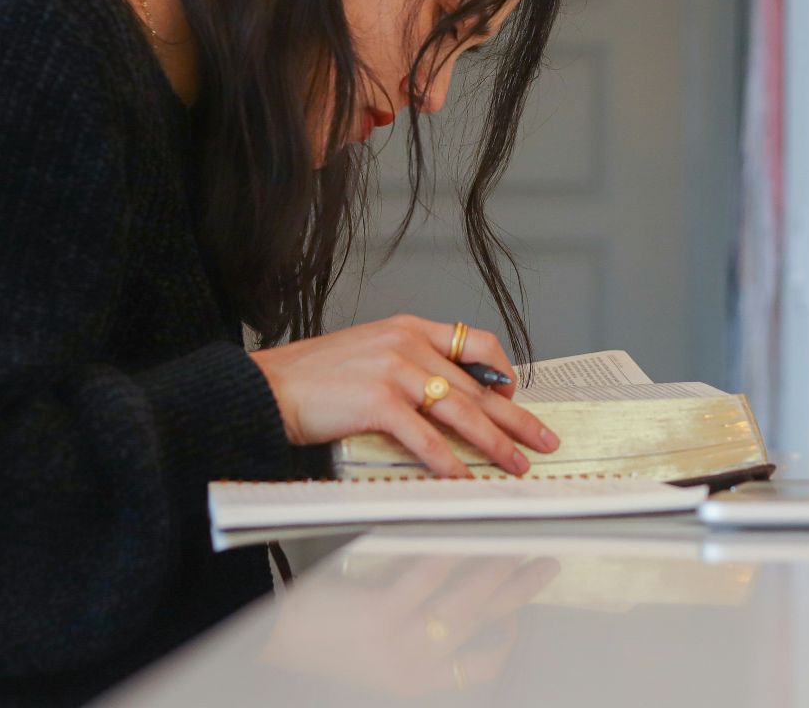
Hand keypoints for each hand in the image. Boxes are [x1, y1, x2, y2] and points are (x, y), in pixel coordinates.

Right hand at [249, 315, 560, 476]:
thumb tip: (442, 401)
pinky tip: (464, 478)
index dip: (502, 370)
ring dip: (494, 444)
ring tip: (515, 465)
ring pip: (461, 412)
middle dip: (514, 419)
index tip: (516, 394)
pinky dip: (449, 463)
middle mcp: (406, 344)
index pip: (473, 342)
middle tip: (542, 440)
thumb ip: (406, 368)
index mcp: (406, 328)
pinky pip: (426, 439)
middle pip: (476, 386)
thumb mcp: (367, 355)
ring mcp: (394, 371)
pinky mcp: (378, 401)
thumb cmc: (311, 379)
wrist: (266, 387)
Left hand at [258, 553, 559, 693]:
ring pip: (464, 603)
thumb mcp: (374, 646)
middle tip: (546, 566)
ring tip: (517, 544)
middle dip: (520, 594)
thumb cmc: (315, 636)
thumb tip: (453, 585)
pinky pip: (424, 579)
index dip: (509, 636)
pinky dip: (449, 553)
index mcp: (416, 682)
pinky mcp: (377, 617)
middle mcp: (413, 669)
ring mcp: (398, 644)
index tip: (522, 612)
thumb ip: (414, 623)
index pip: (481, 665)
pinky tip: (463, 533)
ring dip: (497, 570)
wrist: (263, 639)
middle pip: (483, 627)